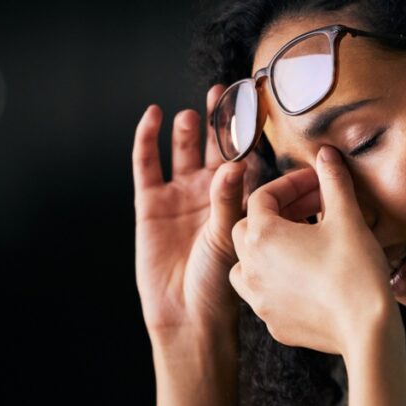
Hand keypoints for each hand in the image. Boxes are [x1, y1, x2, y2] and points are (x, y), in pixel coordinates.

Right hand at [133, 84, 263, 341]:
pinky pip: (148, 164)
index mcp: (238, 200)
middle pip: (215, 147)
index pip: (245, 157)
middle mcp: (210, 193)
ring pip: (184, 152)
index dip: (250, 132)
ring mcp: (180, 195)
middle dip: (219, 121)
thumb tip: (236, 163)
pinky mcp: (151, 202)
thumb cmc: (219, 282)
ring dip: (189, 131)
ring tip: (194, 113)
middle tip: (225, 93)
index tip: (258, 104)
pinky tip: (152, 117)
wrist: (186, 311)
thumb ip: (230, 199)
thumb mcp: (230, 237)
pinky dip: (148, 140)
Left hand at [230, 146, 396, 355]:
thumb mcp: (347, 218)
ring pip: (246, 265)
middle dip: (278, 214)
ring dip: (267, 250)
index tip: (317, 183)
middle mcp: (251, 268)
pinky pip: (265, 295)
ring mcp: (259, 299)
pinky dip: (278, 281)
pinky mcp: (274, 324)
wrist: (366, 330)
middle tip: (312, 210)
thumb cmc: (356, 271)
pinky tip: (308, 278)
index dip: (291, 185)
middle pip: (247, 228)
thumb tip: (326, 155)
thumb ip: (333, 181)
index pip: (263, 197)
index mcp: (262, 236)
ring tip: (300, 245)